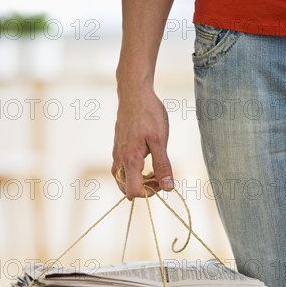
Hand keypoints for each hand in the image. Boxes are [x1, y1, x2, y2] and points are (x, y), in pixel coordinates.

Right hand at [112, 84, 173, 199]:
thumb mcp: (160, 140)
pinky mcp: (117, 148)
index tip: (162, 182)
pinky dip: (133, 172)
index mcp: (130, 160)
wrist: (134, 93)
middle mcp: (119, 160)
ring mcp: (116, 154)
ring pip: (122, 180)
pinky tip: (145, 161)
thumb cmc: (148, 114)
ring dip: (138, 181)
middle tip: (160, 176)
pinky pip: (121, 169)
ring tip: (154, 169)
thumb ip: (163, 166)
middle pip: (126, 189)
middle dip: (144, 188)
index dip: (149, 193)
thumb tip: (168, 188)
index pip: (133, 191)